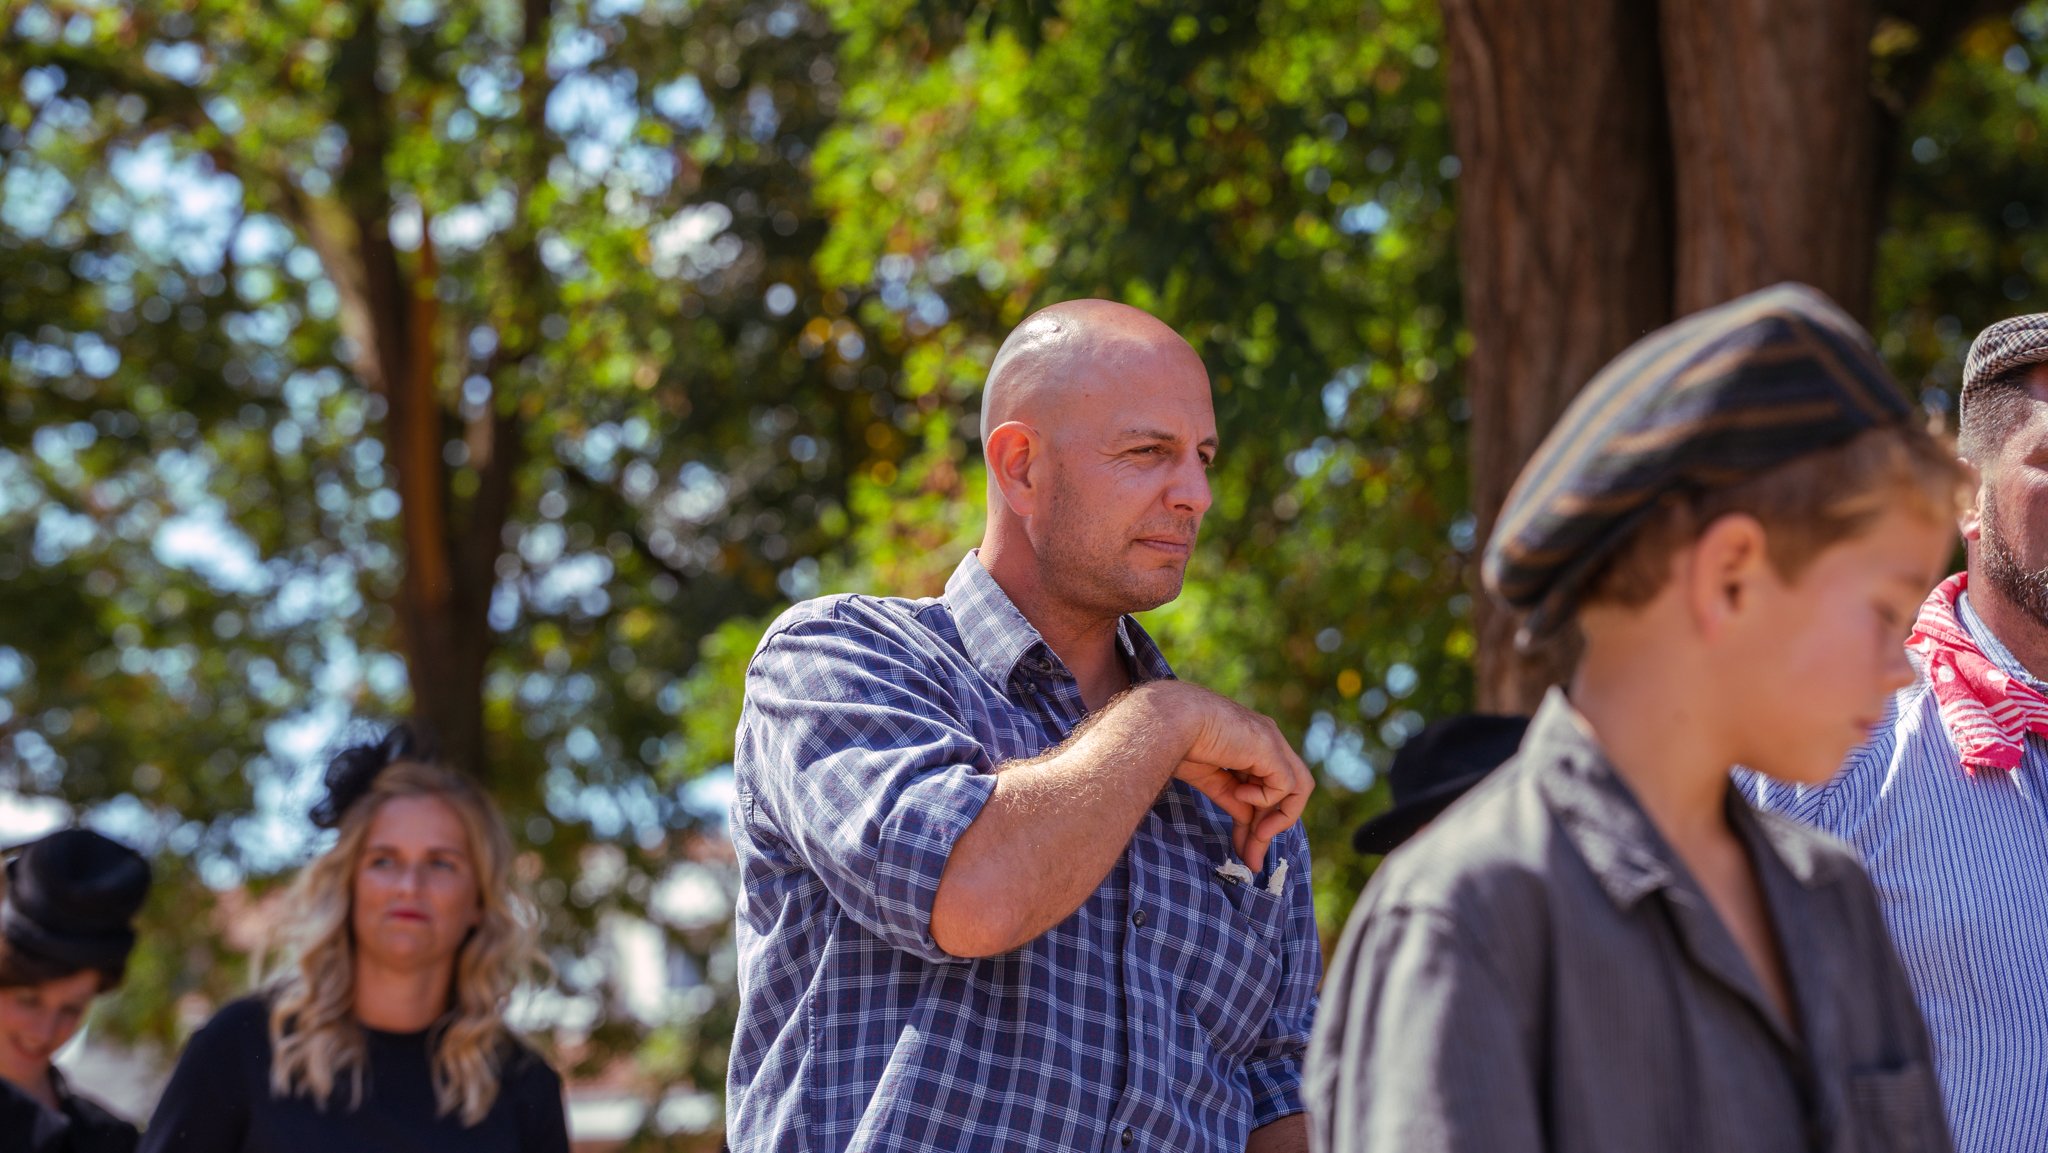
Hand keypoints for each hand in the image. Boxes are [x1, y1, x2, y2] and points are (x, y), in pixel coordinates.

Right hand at [1142, 682, 1313, 870]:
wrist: (1169, 723)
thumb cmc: (1178, 743)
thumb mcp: (1212, 780)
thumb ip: (1235, 799)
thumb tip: (1249, 829)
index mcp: (1252, 745)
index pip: (1269, 788)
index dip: (1258, 821)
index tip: (1244, 850)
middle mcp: (1268, 741)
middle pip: (1286, 791)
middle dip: (1269, 828)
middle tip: (1251, 859)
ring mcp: (1272, 741)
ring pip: (1298, 787)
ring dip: (1278, 820)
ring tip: (1257, 837)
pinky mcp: (1271, 747)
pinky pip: (1286, 785)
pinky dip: (1266, 799)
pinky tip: (1241, 794)